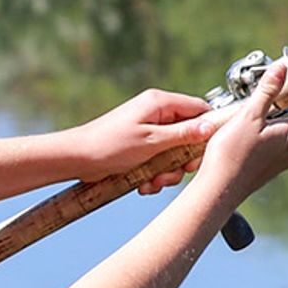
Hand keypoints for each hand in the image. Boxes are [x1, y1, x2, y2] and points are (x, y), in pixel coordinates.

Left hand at [71, 87, 214, 194]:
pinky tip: (144, 184)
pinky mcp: (141, 146)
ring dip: (168, 171)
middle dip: (183, 159)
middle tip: (174, 172)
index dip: (207, 130)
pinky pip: (159, 160)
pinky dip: (155, 174)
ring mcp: (148, 130)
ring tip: (153, 181)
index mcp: (159, 103)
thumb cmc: (108, 145)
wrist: (76, 159)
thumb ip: (183, 134)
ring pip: (174, 151)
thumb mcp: (151, 141)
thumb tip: (210, 127)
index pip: (199, 109)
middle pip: (188, 134)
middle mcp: (156, 113)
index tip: (204, 152)